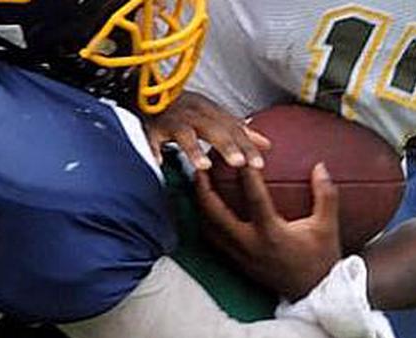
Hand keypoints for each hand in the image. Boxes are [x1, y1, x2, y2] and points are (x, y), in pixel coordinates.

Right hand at [145, 91, 270, 169]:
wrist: (149, 94)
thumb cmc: (184, 109)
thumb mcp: (213, 116)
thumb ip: (238, 130)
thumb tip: (265, 144)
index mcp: (208, 110)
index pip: (231, 127)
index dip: (245, 144)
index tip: (259, 163)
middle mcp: (191, 112)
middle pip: (211, 128)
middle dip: (226, 145)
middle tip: (239, 163)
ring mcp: (171, 120)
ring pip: (183, 132)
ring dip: (193, 148)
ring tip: (203, 166)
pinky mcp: (151, 127)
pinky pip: (151, 138)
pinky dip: (153, 149)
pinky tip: (159, 162)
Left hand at [196, 162, 342, 299]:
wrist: (313, 293)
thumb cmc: (321, 259)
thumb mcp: (327, 227)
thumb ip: (325, 195)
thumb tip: (320, 166)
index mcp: (272, 235)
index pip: (255, 199)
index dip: (247, 174)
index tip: (241, 153)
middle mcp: (250, 246)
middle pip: (215, 214)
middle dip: (204, 189)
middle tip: (201, 166)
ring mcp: (240, 256)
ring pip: (208, 228)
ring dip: (200, 205)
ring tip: (198, 183)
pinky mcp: (236, 263)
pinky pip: (213, 240)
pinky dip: (206, 221)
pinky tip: (205, 208)